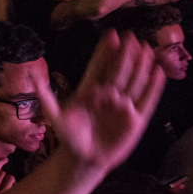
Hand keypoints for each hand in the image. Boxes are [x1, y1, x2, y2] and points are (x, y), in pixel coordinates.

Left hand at [35, 30, 163, 170]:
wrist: (84, 159)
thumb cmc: (70, 137)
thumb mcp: (55, 117)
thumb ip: (47, 98)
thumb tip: (34, 78)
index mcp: (89, 90)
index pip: (99, 66)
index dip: (105, 51)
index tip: (111, 34)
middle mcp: (108, 94)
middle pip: (118, 70)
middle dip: (125, 54)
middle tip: (131, 36)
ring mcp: (123, 105)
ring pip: (134, 81)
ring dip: (141, 65)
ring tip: (147, 47)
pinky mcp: (136, 119)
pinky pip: (147, 100)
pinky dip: (153, 86)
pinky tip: (158, 71)